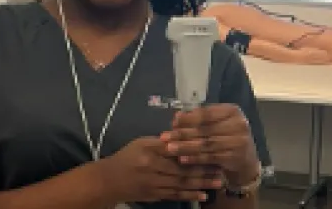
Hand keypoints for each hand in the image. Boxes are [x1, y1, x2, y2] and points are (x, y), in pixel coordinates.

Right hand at [97, 137, 221, 203]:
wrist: (110, 180)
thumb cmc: (127, 157)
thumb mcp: (141, 143)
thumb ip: (160, 142)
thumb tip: (183, 136)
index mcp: (149, 149)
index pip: (174, 148)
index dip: (193, 149)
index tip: (210, 147)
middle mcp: (152, 166)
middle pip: (181, 167)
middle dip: (203, 168)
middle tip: (221, 167)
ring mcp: (154, 183)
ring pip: (181, 183)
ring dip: (201, 183)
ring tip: (218, 182)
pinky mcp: (155, 195)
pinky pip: (175, 195)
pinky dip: (190, 195)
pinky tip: (203, 195)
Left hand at [161, 104, 259, 184]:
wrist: (246, 161)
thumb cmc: (227, 137)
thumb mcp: (216, 124)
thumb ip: (199, 119)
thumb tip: (177, 117)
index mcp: (232, 111)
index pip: (206, 113)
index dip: (188, 118)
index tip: (172, 122)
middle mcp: (238, 124)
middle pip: (205, 129)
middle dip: (183, 133)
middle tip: (165, 136)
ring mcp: (239, 141)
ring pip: (206, 143)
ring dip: (186, 146)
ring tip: (170, 148)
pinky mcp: (236, 157)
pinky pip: (211, 157)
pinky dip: (195, 158)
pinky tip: (182, 159)